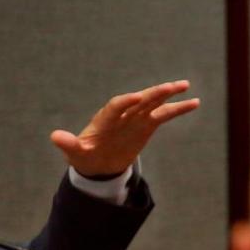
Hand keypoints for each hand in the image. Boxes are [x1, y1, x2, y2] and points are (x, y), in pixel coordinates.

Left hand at [50, 80, 199, 176]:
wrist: (97, 164)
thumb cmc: (84, 156)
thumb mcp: (75, 152)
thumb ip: (68, 143)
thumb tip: (54, 137)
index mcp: (104, 119)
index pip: (115, 107)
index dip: (124, 102)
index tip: (135, 97)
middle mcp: (122, 114)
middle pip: (138, 100)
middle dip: (152, 94)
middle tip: (169, 86)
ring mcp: (135, 118)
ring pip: (153, 103)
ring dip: (166, 94)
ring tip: (184, 86)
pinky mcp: (146, 125)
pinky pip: (164, 115)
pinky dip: (177, 109)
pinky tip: (194, 103)